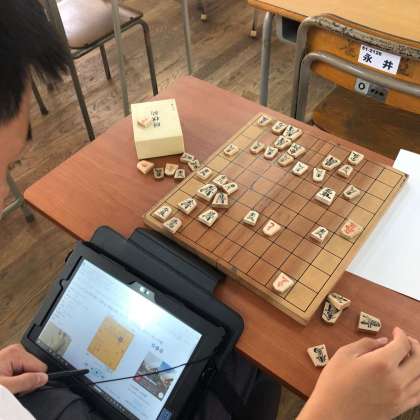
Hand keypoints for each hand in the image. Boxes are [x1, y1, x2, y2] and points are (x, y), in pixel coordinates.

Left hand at [0, 344, 47, 393]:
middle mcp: (16, 350)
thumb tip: (44, 378)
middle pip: (35, 368)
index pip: (41, 367)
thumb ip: (27, 381)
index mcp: (16, 352)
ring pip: (30, 370)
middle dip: (27, 380)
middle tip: (13, 388)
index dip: (34, 380)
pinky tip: (8, 382)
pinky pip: (23, 371)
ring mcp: (13, 355)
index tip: (22, 388)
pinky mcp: (10, 361)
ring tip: (8, 385)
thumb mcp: (6, 387)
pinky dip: (17, 379)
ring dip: (21, 381)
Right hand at [298, 328, 419, 419]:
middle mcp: (397, 380)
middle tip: (405, 340)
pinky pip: (419, 393)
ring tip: (409, 357)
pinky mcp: (400, 408)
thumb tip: (383, 341)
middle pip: (419, 360)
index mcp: (382, 363)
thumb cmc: (334, 382)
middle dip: (414, 346)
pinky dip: (418, 380)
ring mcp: (400, 396)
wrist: (332, 414)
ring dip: (419, 363)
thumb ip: (365, 344)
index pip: (403, 345)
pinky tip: (410, 375)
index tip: (395, 330)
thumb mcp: (344, 355)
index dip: (401, 334)